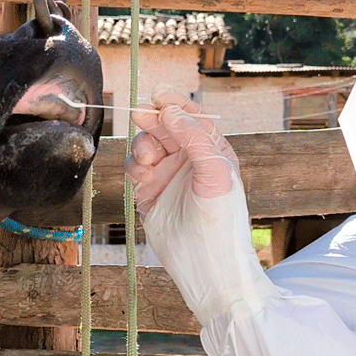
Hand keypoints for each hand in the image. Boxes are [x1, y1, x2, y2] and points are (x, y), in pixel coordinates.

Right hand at [125, 88, 238, 216]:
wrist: (204, 261)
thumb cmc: (221, 217)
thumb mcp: (215, 171)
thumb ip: (194, 137)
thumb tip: (170, 112)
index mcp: (211, 150)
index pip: (192, 118)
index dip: (175, 103)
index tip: (158, 95)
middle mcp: (188, 160)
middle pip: (165, 127)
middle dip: (152, 119)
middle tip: (139, 113)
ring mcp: (167, 175)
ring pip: (147, 145)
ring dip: (143, 145)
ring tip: (148, 158)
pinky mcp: (148, 192)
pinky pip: (135, 167)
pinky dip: (134, 166)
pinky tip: (142, 175)